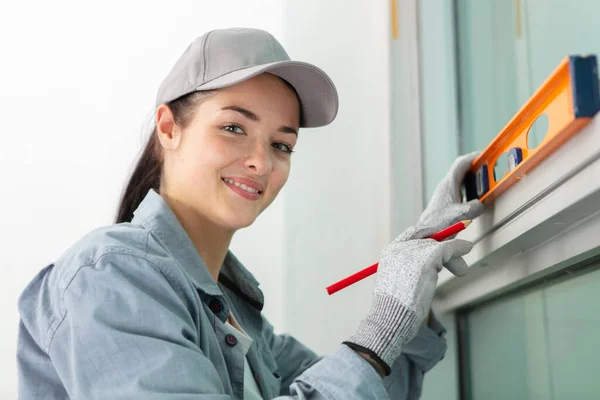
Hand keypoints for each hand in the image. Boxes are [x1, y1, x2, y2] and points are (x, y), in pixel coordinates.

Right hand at [344, 226, 472, 373]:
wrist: (393, 317)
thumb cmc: (395, 308)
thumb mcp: (398, 283)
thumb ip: (407, 270)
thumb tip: (431, 266)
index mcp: (389, 253)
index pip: (411, 234)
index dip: (427, 234)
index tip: (440, 239)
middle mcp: (400, 248)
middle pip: (427, 239)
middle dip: (443, 247)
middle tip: (455, 258)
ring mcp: (412, 252)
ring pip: (438, 245)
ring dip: (453, 252)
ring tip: (461, 269)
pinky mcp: (427, 259)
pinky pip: (448, 249)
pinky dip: (459, 248)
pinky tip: (467, 247)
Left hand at [418, 152, 484, 231]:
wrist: (425, 234)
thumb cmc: (439, 224)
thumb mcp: (462, 214)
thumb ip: (475, 207)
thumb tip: (481, 204)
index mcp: (448, 184)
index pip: (461, 163)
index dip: (474, 157)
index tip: (486, 156)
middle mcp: (445, 186)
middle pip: (462, 170)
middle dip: (476, 167)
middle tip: (489, 169)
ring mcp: (445, 194)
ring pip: (461, 180)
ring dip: (473, 179)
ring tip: (486, 183)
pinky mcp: (445, 202)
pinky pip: (460, 190)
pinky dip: (469, 190)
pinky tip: (476, 198)